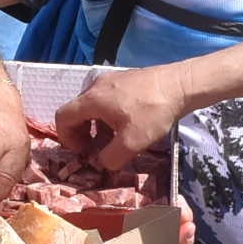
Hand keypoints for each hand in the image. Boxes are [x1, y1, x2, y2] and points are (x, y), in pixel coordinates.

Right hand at [56, 66, 183, 168]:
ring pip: (92, 106)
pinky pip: (106, 100)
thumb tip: (102, 164)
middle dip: (81, 134)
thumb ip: (110, 158)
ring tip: (111, 141)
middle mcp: (96, 86)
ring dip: (96, 126)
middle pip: (77, 111)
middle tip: (94, 150)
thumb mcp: (131, 143)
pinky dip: (107, 116)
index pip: (63, 117)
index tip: (82, 152)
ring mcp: (111, 80)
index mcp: (92, 99)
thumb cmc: (153, 112)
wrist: (179, 84)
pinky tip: (126, 126)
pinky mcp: (124, 79)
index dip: (67, 138)